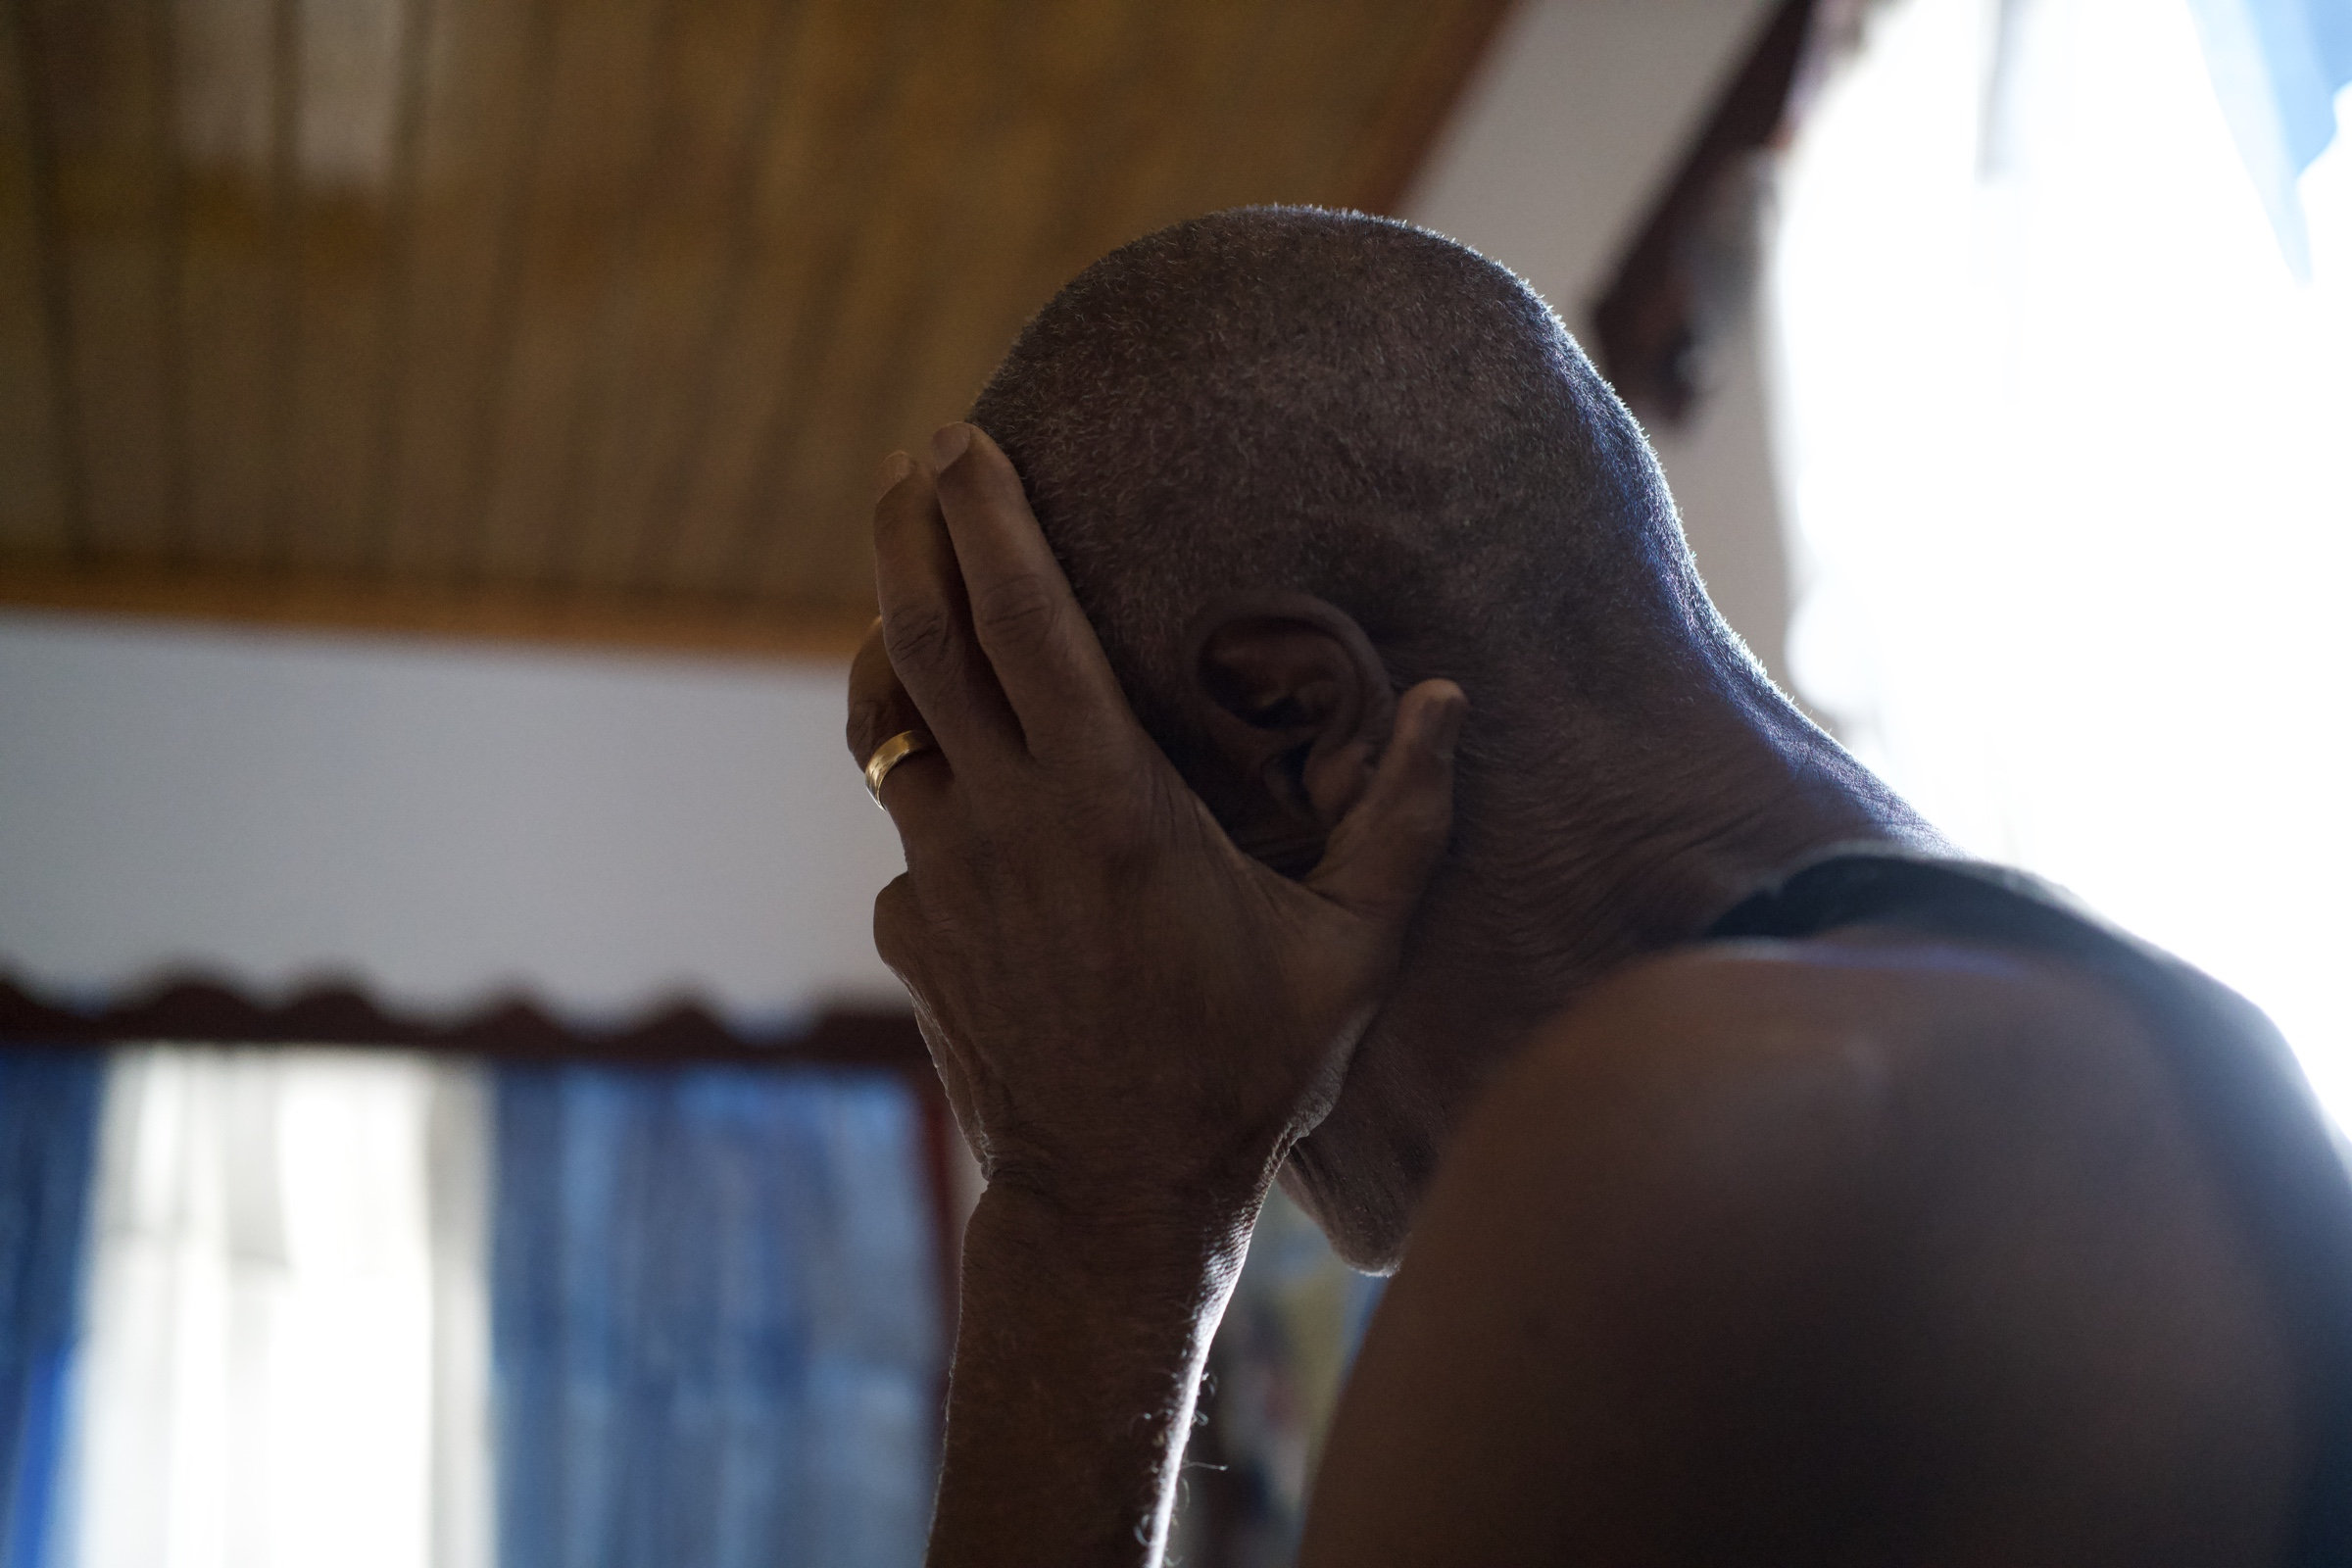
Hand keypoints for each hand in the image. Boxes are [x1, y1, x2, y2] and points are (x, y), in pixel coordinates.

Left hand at [846, 424, 1464, 1233]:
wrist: (1113, 1202)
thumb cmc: (1244, 1072)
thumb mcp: (1350, 953)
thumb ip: (1405, 820)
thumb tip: (1448, 703)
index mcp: (1107, 799)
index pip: (1025, 619)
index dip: (987, 516)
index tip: (963, 439)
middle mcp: (1001, 820)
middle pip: (922, 638)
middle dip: (911, 531)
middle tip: (916, 461)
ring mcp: (937, 876)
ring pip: (895, 726)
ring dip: (906, 649)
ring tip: (928, 599)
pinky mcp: (907, 930)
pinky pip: (913, 826)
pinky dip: (938, 789)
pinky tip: (988, 811)